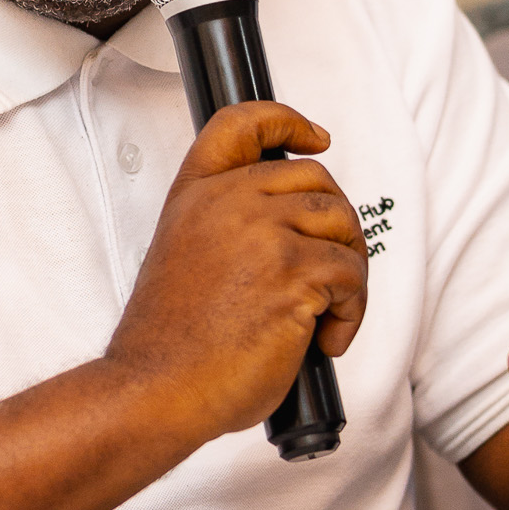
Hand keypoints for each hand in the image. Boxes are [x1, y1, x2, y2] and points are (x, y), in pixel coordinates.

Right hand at [106, 102, 366, 440]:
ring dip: (348, 273)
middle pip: (316, 178)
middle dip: (337, 225)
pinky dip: (350, 312)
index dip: (287, 121)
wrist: (156, 388)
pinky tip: (323, 338)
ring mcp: (262, 235)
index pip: (243, 123)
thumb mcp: (182, 255)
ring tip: (325, 311)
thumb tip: (290, 228)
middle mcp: (228, 204)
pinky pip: (352, 276)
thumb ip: (226, 225)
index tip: (315, 137)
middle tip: (330, 270)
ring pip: (343, 225)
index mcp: (197, 195)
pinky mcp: (293, 274)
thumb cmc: (169, 342)